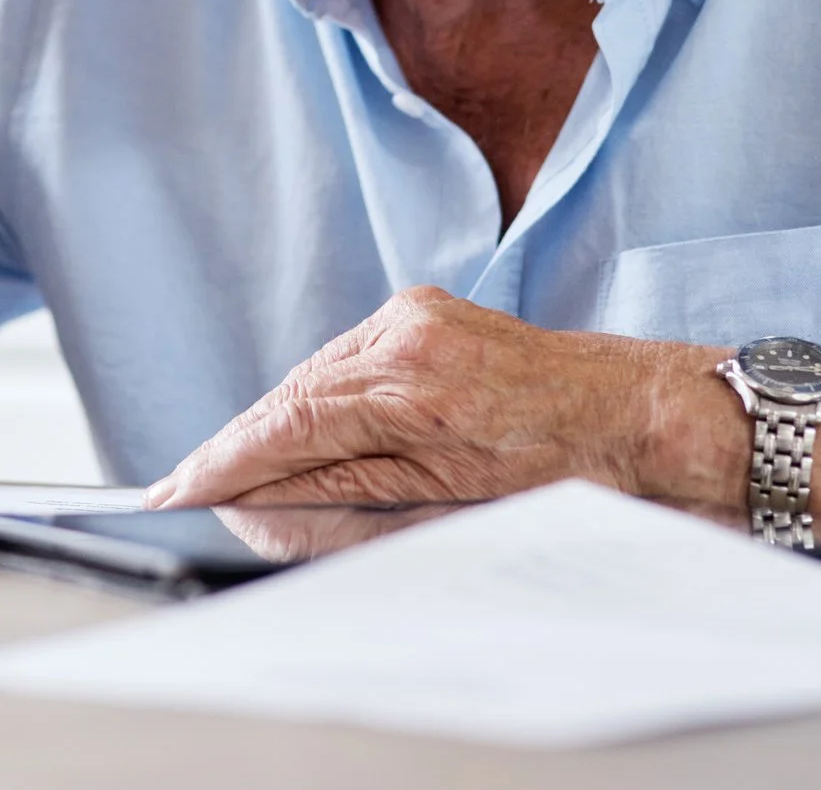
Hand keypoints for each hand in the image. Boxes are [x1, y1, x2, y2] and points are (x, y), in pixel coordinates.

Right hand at [145, 286, 737, 508]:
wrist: (644, 416)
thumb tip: (257, 506)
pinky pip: (349, 360)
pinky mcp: (428, 313)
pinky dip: (320, 400)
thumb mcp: (450, 504)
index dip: (225, 462)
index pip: (289, 424)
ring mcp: (417, 314)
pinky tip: (305, 433)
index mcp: (414, 383)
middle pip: (292, 395)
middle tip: (186, 491)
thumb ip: (342, 499)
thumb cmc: (571, 471)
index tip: (175, 491)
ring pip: (316, 376)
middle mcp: (407, 333)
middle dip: (240, 447)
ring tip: (236, 475)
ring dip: (279, 425)